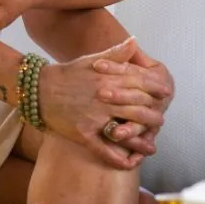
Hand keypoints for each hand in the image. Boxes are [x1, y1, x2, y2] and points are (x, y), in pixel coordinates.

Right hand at [38, 38, 171, 169]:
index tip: (165, 92)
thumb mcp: (91, 60)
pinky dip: (118, 158)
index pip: (139, 83)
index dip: (155, 88)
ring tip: (152, 144)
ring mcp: (94, 117)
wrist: (38, 89)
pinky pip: (104, 149)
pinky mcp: (83, 133)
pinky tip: (130, 163)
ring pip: (126, 128)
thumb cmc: (67, 73)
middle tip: (161, 119)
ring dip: (142, 138)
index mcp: (107, 78)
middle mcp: (104, 97)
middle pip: (137, 107)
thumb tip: (134, 41)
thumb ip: (116, 53)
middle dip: (153, 115)